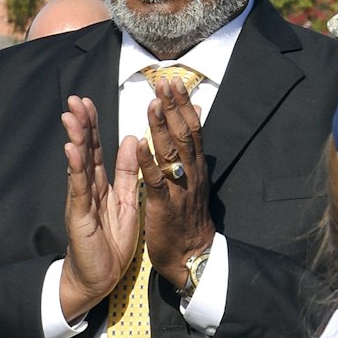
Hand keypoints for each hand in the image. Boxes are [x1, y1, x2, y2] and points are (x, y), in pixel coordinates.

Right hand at [60, 95, 140, 321]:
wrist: (99, 277)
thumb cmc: (110, 242)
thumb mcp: (127, 201)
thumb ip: (128, 172)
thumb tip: (132, 139)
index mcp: (100, 184)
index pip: (96, 148)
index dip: (94, 125)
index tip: (90, 101)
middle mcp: (87, 188)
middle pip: (84, 151)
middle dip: (80, 124)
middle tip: (75, 99)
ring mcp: (80, 201)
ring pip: (78, 165)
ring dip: (75, 140)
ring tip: (71, 117)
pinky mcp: (79, 216)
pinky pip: (78, 189)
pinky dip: (75, 169)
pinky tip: (72, 150)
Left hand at [141, 79, 214, 289]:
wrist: (192, 255)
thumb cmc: (188, 216)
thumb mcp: (195, 178)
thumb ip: (192, 147)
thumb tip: (197, 113)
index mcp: (196, 167)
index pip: (191, 129)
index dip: (183, 105)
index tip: (174, 82)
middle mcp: (191, 174)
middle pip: (184, 135)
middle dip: (174, 108)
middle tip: (165, 83)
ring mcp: (179, 190)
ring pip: (172, 154)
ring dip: (162, 128)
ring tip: (153, 104)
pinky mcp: (165, 207)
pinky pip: (157, 182)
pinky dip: (149, 162)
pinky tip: (140, 144)